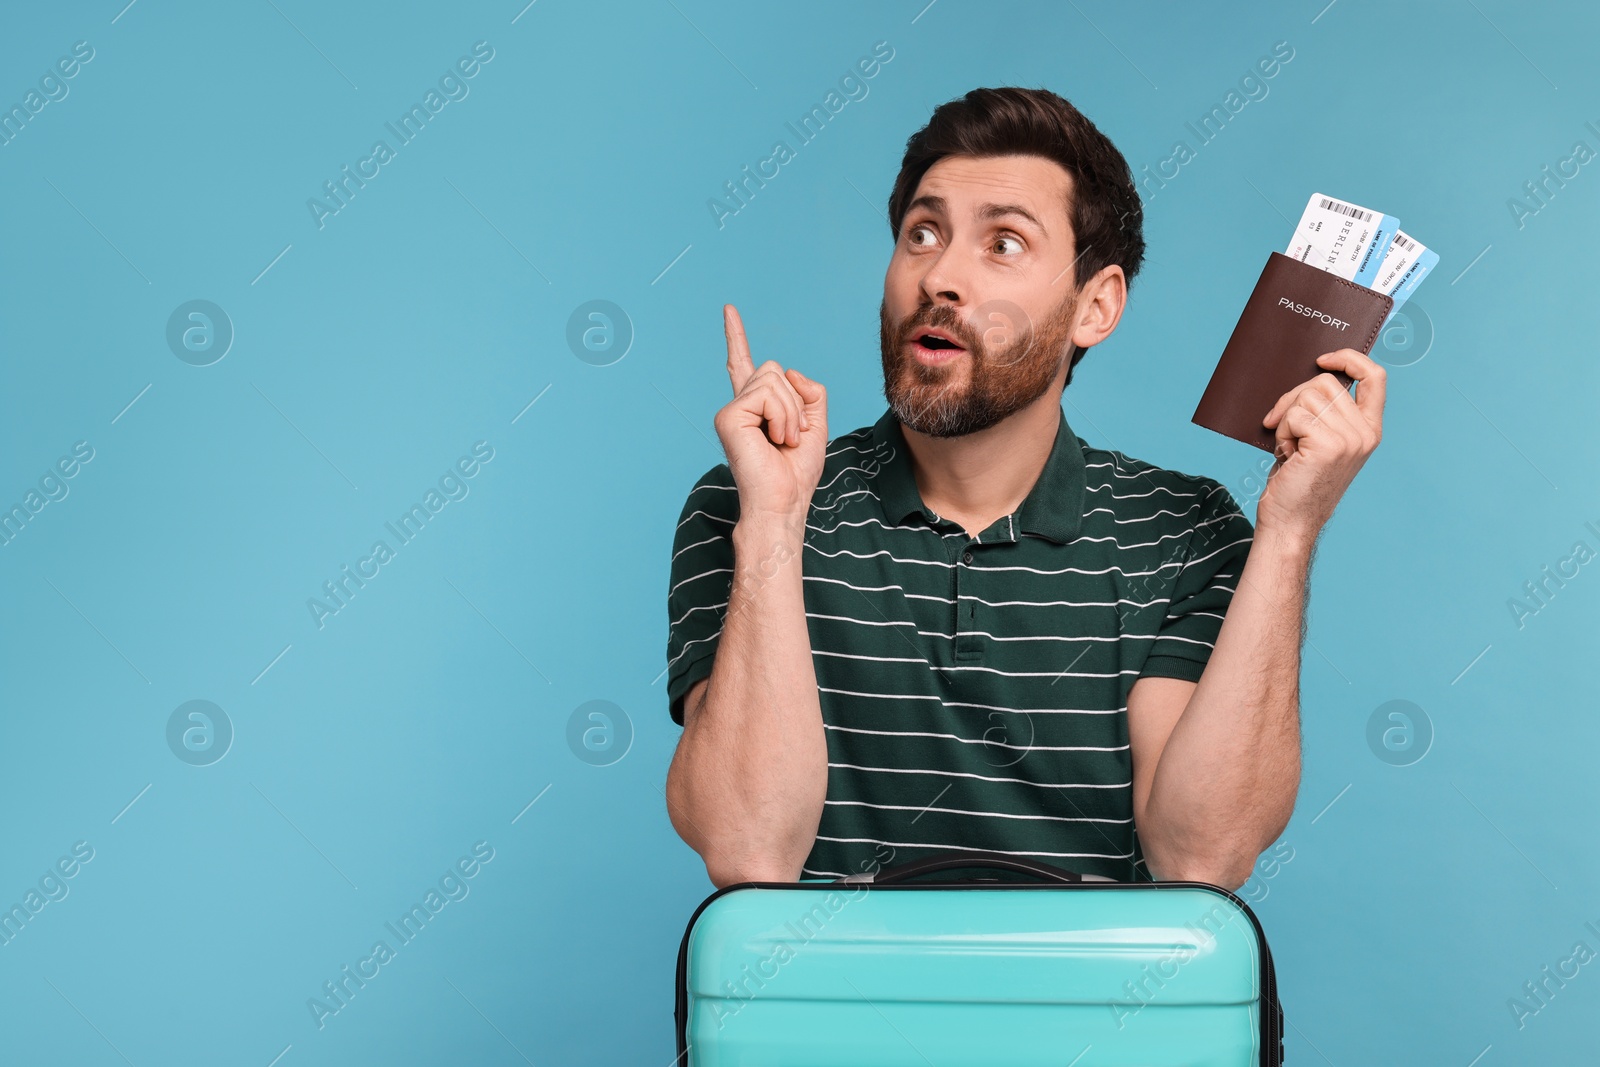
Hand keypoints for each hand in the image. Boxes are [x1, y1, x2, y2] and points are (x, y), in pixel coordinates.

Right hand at [712, 304, 827, 525]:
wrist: (785, 502)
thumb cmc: (797, 472)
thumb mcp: (816, 424)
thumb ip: (809, 391)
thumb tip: (788, 372)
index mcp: (756, 407)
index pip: (744, 365)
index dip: (736, 337)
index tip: (729, 310)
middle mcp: (739, 405)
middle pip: (776, 370)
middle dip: (796, 401)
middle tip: (791, 437)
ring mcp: (731, 410)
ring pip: (774, 379)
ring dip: (791, 412)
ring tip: (783, 440)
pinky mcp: (728, 417)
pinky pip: (768, 395)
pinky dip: (782, 417)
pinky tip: (774, 440)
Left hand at [1257, 348, 1385, 543]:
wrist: (1290, 521)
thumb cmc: (1298, 481)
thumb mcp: (1320, 440)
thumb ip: (1326, 411)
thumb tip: (1311, 374)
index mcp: (1370, 429)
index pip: (1375, 377)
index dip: (1350, 359)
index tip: (1323, 360)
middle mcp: (1366, 433)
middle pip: (1325, 383)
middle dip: (1294, 398)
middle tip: (1283, 426)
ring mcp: (1350, 439)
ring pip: (1307, 397)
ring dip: (1287, 419)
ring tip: (1289, 447)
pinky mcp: (1329, 446)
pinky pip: (1295, 415)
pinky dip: (1281, 432)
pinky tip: (1286, 455)